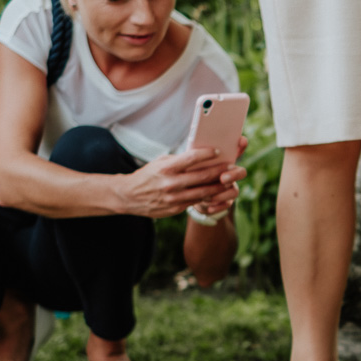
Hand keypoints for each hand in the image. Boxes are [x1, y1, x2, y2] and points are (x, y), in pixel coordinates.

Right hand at [122, 144, 243, 218]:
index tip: (218, 150)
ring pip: (203, 193)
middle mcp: (170, 184)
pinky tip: (217, 193)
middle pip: (202, 177)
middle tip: (232, 166)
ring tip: (230, 181)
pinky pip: (196, 203)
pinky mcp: (175, 209)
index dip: (206, 154)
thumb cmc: (148, 175)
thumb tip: (200, 154)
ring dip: (219, 187)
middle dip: (220, 171)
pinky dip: (208, 198)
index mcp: (166, 168)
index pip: (190, 158)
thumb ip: (179, 160)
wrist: (129, 196)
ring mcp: (173, 198)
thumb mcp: (160, 162)